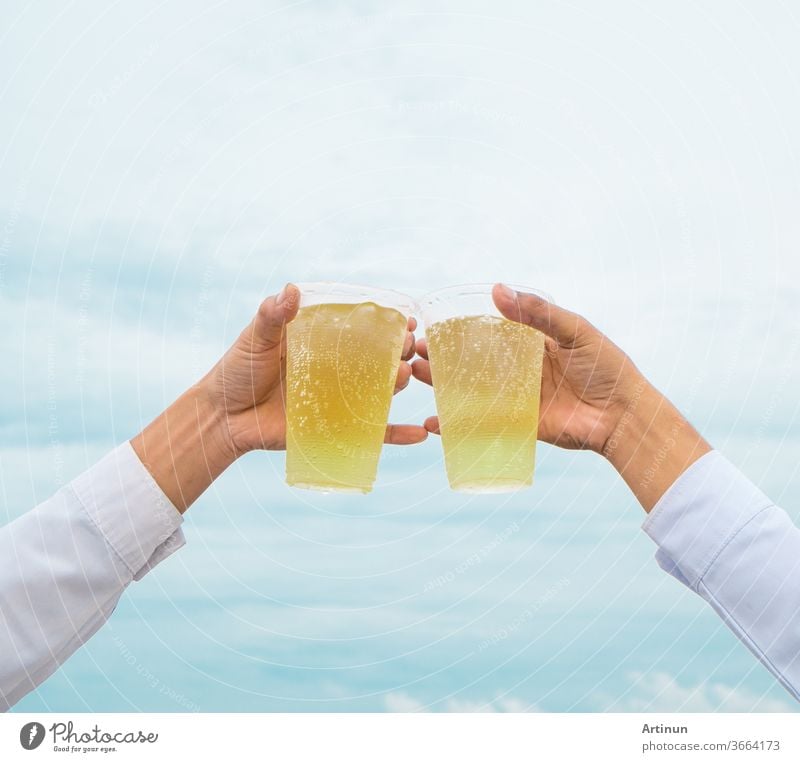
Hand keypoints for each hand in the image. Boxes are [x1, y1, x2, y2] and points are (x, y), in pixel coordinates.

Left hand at [201, 283, 427, 455]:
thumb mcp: (255, 338)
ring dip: (398, 384)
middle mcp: (335, 370)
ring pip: (378, 391)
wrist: (222, 418)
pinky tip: (419, 435)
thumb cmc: (236, 371)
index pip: (361, 330)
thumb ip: (272, 315)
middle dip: (398, 351)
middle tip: (407, 346)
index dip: (387, 323)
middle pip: (377, 359)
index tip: (408, 318)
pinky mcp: (334, 428)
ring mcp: (337, 399)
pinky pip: (370, 433)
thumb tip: (292, 289)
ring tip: (404, 376)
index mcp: (321, 343)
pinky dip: (396, 435)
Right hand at [412, 283, 709, 510]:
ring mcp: (515, 398)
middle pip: (471, 362)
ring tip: (416, 376)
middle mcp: (517, 370)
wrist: (625, 416)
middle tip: (414, 352)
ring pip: (470, 390)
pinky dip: (457, 423)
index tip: (432, 324)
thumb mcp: (575, 331)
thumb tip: (496, 289)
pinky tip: (434, 421)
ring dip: (442, 384)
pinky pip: (481, 422)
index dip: (459, 329)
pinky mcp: (517, 425)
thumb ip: (538, 313)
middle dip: (442, 358)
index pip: (486, 333)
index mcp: (529, 343)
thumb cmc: (607, 367)